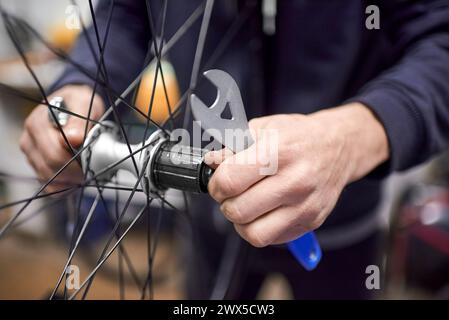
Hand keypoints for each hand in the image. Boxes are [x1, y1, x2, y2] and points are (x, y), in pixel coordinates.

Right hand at [20, 85, 104, 191]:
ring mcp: (31, 154)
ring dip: (70, 180)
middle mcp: (29, 140)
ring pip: (48, 179)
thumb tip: (75, 138)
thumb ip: (80, 119)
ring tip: (86, 171)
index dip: (76, 162)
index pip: (54, 153)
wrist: (72, 103)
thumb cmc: (79, 103)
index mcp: (38, 123)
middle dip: (74, 173)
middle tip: (92, 171)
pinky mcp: (36, 165)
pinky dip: (64, 186)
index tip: (92, 162)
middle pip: (50, 168)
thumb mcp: (84, 103)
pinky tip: (76, 178)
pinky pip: (48, 185)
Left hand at [205, 103, 388, 246]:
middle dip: (225, 203)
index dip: (216, 183)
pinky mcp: (311, 222)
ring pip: (253, 233)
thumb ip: (233, 145)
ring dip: (241, 221)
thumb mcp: (264, 127)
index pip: (231, 180)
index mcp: (279, 152)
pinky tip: (263, 211)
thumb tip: (211, 162)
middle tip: (231, 193)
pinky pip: (271, 239)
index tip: (218, 180)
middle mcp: (295, 181)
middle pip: (238, 210)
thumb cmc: (299, 136)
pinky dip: (259, 228)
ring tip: (245, 205)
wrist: (339, 147)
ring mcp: (305, 205)